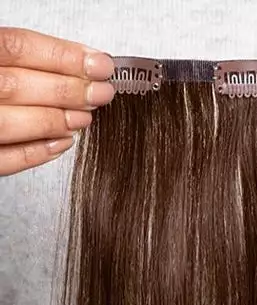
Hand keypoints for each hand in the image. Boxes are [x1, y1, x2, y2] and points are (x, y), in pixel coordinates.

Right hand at [0, 27, 114, 175]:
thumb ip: (18, 58)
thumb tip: (78, 65)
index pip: (17, 46)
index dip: (63, 56)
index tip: (99, 65)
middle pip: (17, 84)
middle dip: (68, 90)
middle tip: (101, 94)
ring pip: (10, 122)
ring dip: (55, 120)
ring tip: (85, 117)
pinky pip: (3, 160)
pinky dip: (36, 152)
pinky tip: (63, 143)